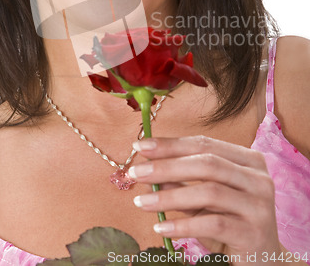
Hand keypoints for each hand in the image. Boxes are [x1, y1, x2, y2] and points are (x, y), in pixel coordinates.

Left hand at [129, 135, 282, 264]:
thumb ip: (181, 183)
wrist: (263, 260)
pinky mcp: (254, 232)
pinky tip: (161, 227)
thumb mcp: (203, 200)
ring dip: (169, 196)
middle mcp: (259, 178)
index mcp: (248, 160)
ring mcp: (260, 204)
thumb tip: (147, 169)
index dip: (171, 144)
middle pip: (207, 164)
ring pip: (209, 192)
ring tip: (141, 202)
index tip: (140, 145)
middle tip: (136, 172)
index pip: (204, 144)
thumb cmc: (230, 223)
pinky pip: (213, 224)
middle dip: (166, 166)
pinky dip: (184, 225)